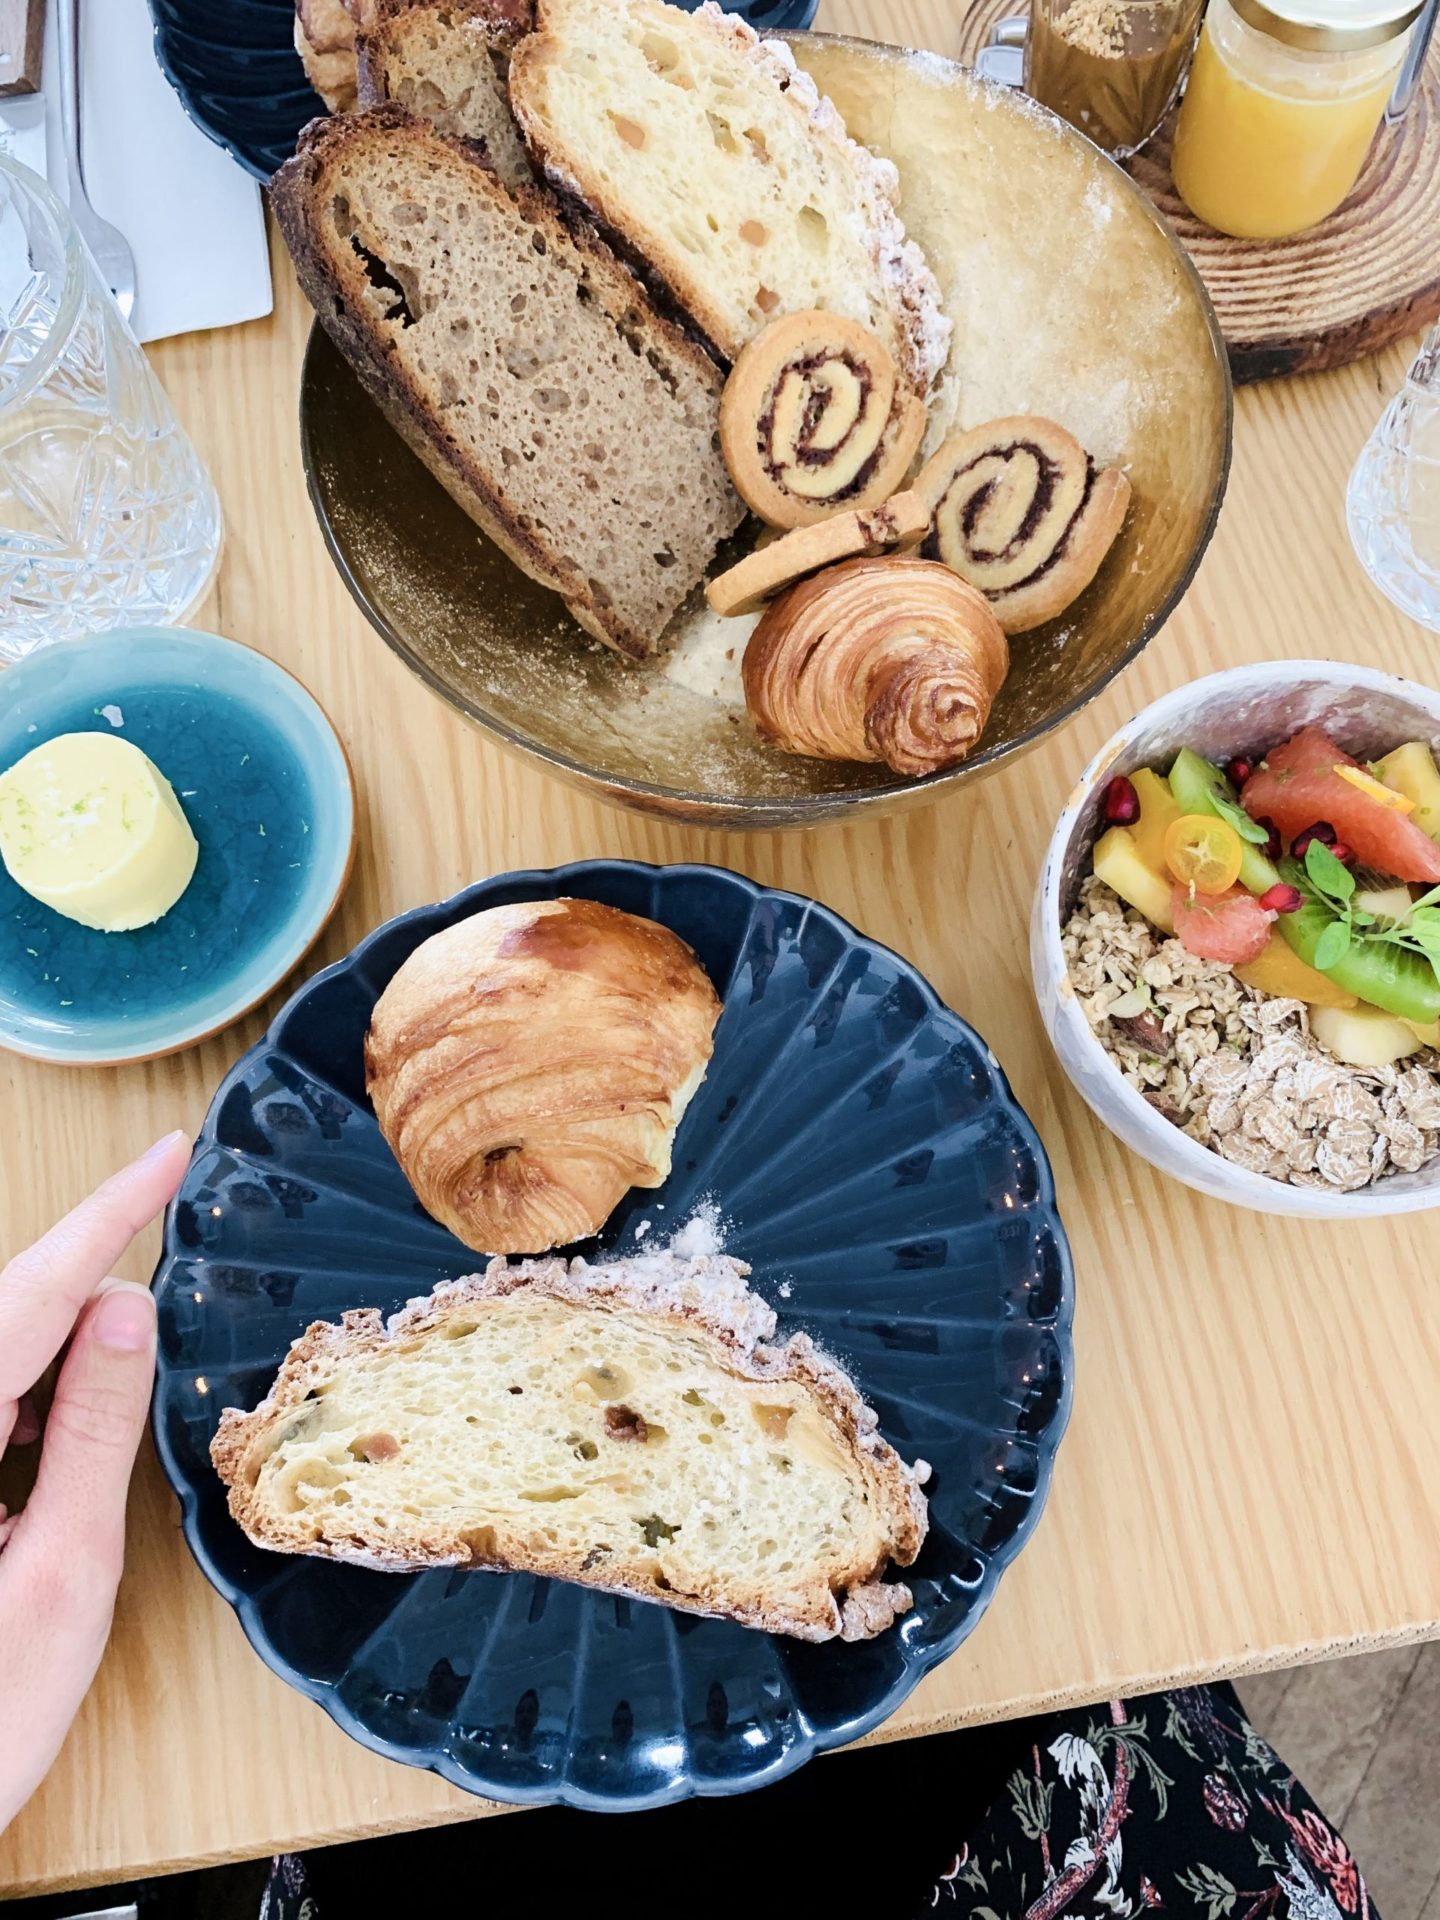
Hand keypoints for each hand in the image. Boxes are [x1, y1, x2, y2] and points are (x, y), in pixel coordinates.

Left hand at [0, 1132, 189, 1833]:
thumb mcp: (62, 1578)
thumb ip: (89, 1432)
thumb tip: (125, 1313)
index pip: (25, 1293)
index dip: (106, 1213)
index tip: (166, 1153)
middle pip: (3, 1323)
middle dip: (82, 1307)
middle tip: (145, 1350)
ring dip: (48, 1374)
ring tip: (77, 1458)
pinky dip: (17, 1418)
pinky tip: (38, 1473)